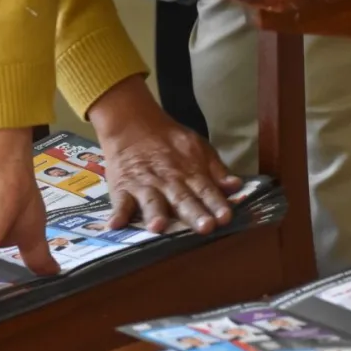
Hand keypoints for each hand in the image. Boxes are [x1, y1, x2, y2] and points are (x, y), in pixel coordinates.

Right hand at [90, 75, 241, 234]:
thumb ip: (216, 170)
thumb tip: (236, 185)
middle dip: (193, 213)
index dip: (216, 204)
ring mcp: (144, 186)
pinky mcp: (123, 189)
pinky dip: (117, 213)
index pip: (206, 190)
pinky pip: (120, 202)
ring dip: (154, 213)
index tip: (226, 217)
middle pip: (182, 199)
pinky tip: (115, 224)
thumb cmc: (169, 141)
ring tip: (158, 227)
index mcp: (189, 173)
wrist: (132, 124)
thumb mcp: (198, 148)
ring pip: (151, 201)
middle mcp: (168, 182)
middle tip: (204, 227)